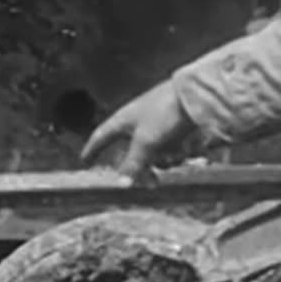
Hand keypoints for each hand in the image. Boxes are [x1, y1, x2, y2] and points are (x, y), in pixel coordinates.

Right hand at [80, 80, 196, 179]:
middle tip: (150, 184)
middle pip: (130, 152)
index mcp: (123, 119)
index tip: (85, 161)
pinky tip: (185, 151)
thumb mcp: (146, 142)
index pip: (101, 136)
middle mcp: (136, 121)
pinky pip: (167, 147)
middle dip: (139, 169)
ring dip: (161, 161)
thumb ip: (133, 164)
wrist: (195, 95)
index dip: (92, 149)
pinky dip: (173, 153)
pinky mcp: (173, 126)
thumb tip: (121, 185)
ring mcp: (155, 124)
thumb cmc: (164, 114)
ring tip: (172, 163)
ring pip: (151, 152)